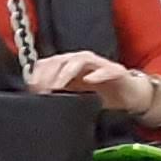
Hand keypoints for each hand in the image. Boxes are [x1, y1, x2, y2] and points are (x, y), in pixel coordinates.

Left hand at [28, 48, 160, 118]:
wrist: (129, 96)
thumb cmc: (99, 94)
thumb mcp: (73, 95)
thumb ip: (56, 94)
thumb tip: (34, 101)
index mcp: (67, 66)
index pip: (47, 63)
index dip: (37, 73)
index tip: (31, 88)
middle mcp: (81, 61)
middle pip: (60, 59)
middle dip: (48, 73)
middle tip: (42, 88)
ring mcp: (98, 64)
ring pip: (79, 60)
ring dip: (66, 71)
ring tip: (58, 85)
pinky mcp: (116, 71)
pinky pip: (106, 69)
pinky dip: (97, 73)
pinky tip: (89, 81)